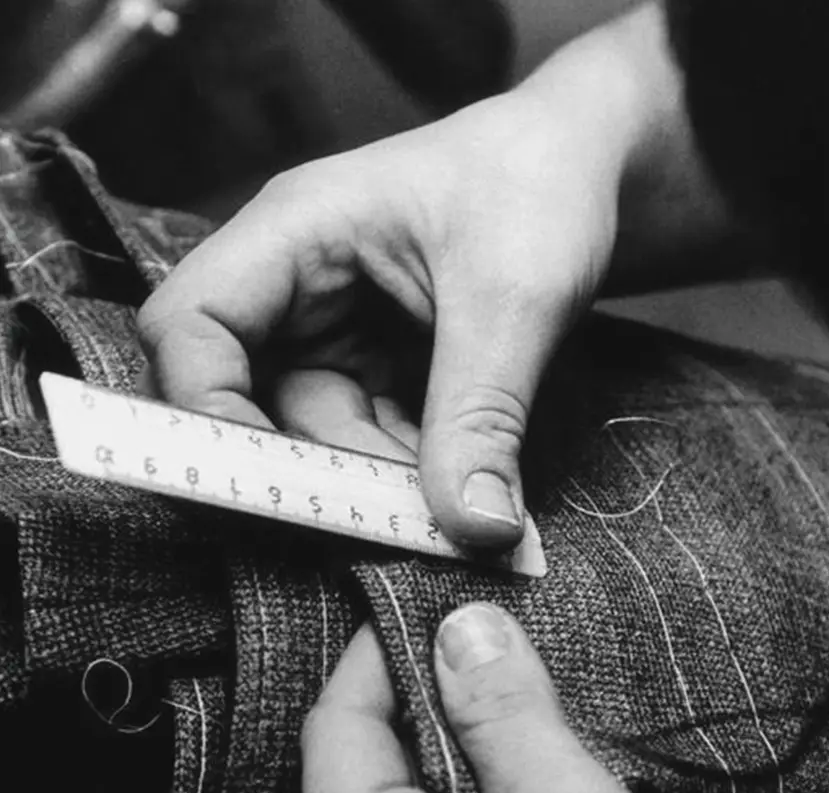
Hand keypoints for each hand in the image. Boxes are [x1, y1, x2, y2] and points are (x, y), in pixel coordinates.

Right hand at [138, 4, 686, 549]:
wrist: (583, 173)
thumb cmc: (539, 186)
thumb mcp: (514, 301)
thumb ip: (482, 417)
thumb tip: (475, 527)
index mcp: (296, 231)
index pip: (189, 324)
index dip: (203, 407)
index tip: (266, 481)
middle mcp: (293, 285)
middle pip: (244, 399)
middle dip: (312, 466)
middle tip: (391, 516)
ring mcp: (328, 329)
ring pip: (309, 435)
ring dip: (372, 479)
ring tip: (454, 501)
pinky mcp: (366, 365)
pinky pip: (359, 439)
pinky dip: (403, 473)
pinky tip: (459, 482)